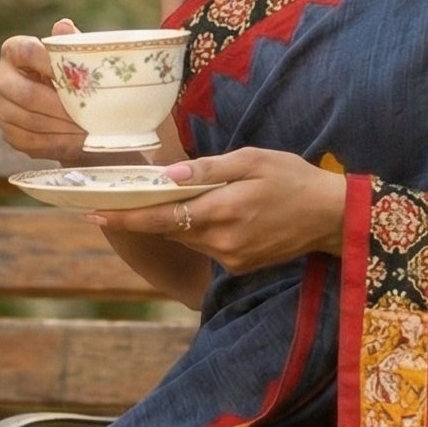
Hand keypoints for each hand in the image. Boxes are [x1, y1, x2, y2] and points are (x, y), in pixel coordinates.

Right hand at [0, 20, 85, 159]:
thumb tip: (63, 25)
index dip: (53, 64)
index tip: (79, 79)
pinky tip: (76, 141)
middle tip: (88, 115)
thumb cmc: (74, 78)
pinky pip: (29, 141)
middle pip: (28, 94)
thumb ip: (71, 44)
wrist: (69, 113)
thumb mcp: (77, 59)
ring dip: (62, 127)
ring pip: (30, 120)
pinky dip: (56, 143)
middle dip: (62, 107)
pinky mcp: (7, 133)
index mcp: (13, 50)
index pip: (28, 52)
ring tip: (87, 129)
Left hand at [99, 149, 347, 274]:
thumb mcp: (252, 160)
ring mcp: (231, 258)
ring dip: (181, 220)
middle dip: (152, 213)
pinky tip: (226, 212)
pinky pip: (208, 246)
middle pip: (171, 228)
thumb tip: (167, 175)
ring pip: (188, 237)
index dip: (126, 217)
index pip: (161, 217)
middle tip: (132, 195)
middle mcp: (221, 242)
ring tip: (194, 196)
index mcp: (222, 211)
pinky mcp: (240, 266)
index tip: (95, 214)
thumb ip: (208, 169)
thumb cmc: (294, 178)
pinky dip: (204, 229)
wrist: (333, 217)